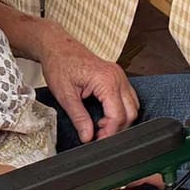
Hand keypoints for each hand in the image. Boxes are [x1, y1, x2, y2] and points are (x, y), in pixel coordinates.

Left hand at [36, 26, 139, 142]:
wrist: (58, 47)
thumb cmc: (60, 65)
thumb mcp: (65, 95)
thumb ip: (79, 118)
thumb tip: (87, 137)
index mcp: (106, 81)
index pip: (118, 115)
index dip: (109, 133)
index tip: (97, 141)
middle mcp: (117, 77)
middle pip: (130, 112)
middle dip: (117, 129)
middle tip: (98, 137)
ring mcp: (119, 75)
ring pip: (132, 105)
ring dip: (120, 120)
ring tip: (100, 127)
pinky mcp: (117, 76)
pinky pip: (128, 97)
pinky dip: (121, 110)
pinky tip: (105, 115)